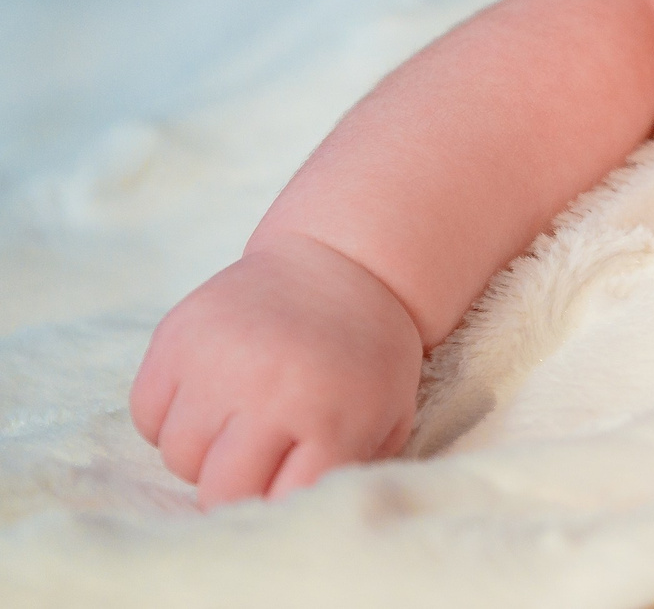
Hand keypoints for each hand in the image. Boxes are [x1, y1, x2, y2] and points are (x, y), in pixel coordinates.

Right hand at [130, 234, 425, 506]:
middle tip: (256, 457)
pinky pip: (147, 414)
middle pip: (220, 490)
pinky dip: (169, 417)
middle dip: (236, 487)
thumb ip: (354, 465)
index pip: (280, 502)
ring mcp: (218, 361)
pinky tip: (207, 394)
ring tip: (235, 418)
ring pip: (178, 456)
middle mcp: (270, 391)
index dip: (280, 498)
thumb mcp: (390, 409)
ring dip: (202, 452)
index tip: (288, 479)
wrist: (343, 259)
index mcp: (332, 415)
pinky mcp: (178, 335)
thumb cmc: (367, 350)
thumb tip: (301, 509)